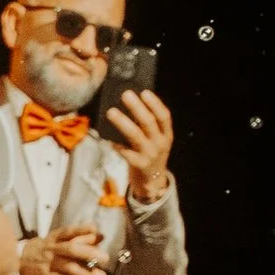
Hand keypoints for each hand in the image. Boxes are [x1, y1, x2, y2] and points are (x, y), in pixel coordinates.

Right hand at [18, 227, 106, 274]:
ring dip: (86, 273)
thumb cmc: (44, 248)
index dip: (82, 229)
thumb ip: (78, 238)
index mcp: (56, 237)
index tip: (95, 229)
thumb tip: (100, 236)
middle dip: (89, 253)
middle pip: (71, 249)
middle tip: (105, 258)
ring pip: (69, 267)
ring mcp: (48, 263)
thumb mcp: (57, 239)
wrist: (17, 259)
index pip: (69, 231)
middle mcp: (52, 248)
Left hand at [107, 87, 173, 201]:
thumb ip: (146, 125)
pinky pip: (125, 153)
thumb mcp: (155, 139)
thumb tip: (130, 103)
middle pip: (149, 123)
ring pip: (135, 136)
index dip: (155, 104)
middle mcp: (160, 144)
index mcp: (166, 135)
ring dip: (122, 122)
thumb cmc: (150, 153)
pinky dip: (116, 145)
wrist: (153, 182)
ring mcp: (150, 155)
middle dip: (137, 107)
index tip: (144, 92)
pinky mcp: (138, 165)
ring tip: (111, 112)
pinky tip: (107, 138)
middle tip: (125, 95)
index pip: (164, 116)